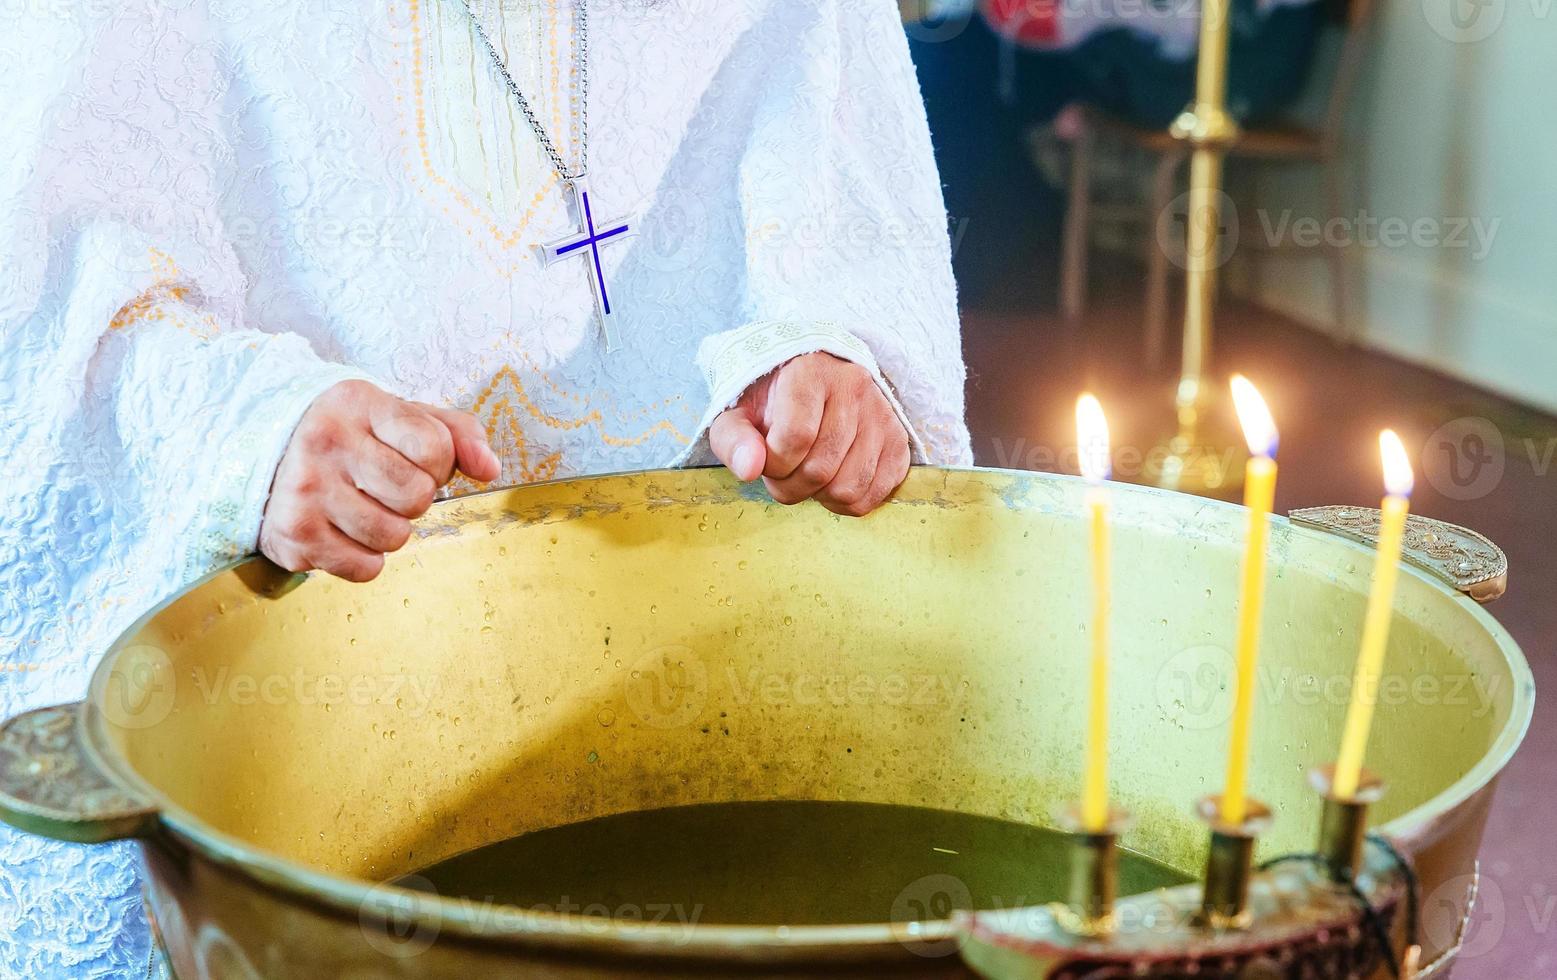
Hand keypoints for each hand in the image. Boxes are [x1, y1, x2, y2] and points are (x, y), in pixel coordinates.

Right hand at [259, 380, 500, 581]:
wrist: (266, 458)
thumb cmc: (352, 437)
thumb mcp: (401, 418)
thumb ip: (458, 433)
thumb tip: (491, 469)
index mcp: (358, 402)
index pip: (435, 447)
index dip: (438, 465)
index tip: (414, 460)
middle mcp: (326, 441)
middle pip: (417, 496)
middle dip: (413, 499)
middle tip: (385, 486)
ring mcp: (305, 489)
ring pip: (394, 537)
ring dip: (390, 530)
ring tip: (363, 507)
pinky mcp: (294, 534)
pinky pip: (366, 568)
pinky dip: (364, 558)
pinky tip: (342, 530)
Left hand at [709, 353, 910, 516]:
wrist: (814, 378)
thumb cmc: (771, 400)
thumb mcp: (737, 412)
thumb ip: (733, 439)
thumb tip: (748, 469)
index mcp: (810, 372)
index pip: (795, 437)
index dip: (774, 464)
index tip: (765, 461)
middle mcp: (853, 387)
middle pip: (821, 469)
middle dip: (791, 486)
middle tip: (783, 473)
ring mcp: (881, 414)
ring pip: (849, 487)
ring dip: (819, 496)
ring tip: (807, 474)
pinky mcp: (898, 440)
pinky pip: (874, 494)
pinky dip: (847, 501)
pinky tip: (832, 481)